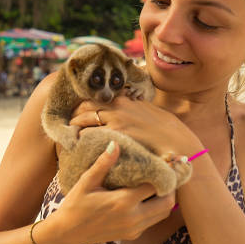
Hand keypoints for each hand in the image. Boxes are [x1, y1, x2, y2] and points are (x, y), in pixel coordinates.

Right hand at [41, 142, 174, 243]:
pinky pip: (153, 221)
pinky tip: (147, 197)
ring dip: (165, 198)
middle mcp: (133, 217)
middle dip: (170, 187)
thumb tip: (115, 143)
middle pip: (167, 202)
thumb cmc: (75, 205)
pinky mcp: (132, 234)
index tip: (164, 161)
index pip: (154, 185)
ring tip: (159, 184)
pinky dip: (156, 208)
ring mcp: (134, 228)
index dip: (162, 172)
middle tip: (165, 173)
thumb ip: (103, 164)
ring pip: (163, 213)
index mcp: (123, 202)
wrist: (67, 233)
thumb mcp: (86, 182)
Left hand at [69, 96, 199, 155]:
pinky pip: (90, 132)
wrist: (179, 142)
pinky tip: (75, 146)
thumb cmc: (167, 131)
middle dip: (73, 115)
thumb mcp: (149, 112)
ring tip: (66, 137)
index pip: (95, 97)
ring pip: (83, 117)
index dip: (82, 106)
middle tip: (65, 126)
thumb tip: (127, 109)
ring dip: (73, 127)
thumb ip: (134, 109)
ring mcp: (116, 117)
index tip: (75, 114)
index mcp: (125, 98)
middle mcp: (118, 104)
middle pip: (84, 105)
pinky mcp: (117, 131)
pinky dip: (81, 138)